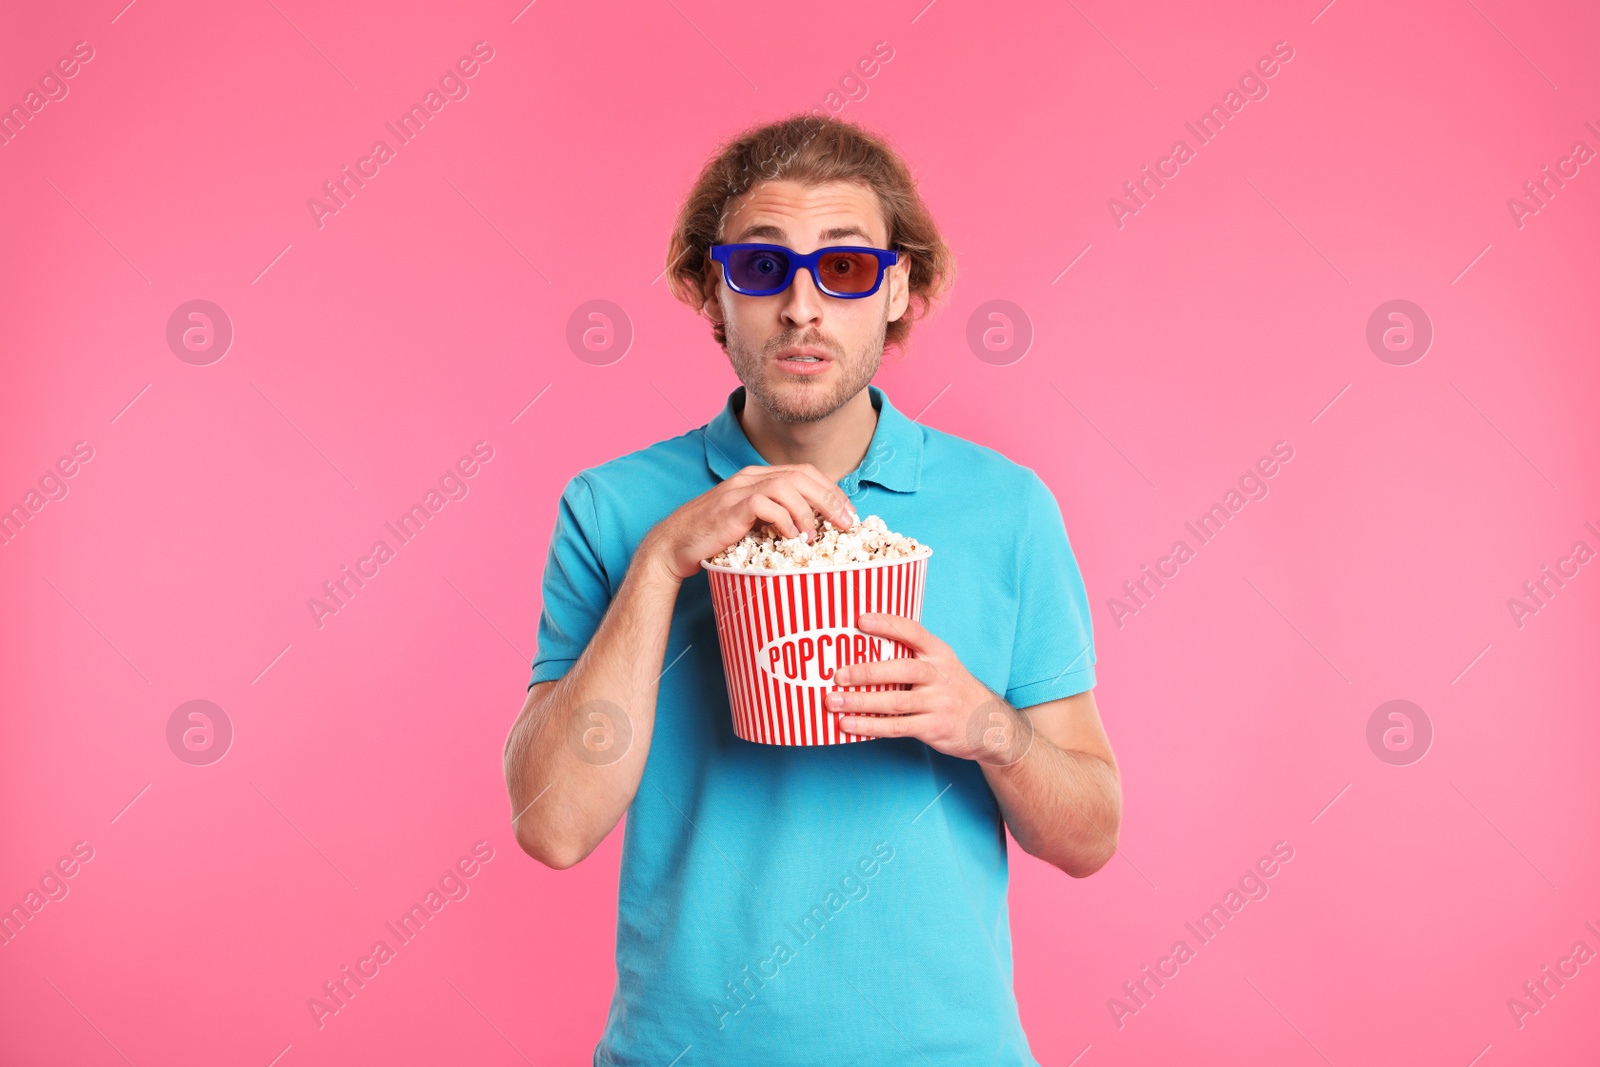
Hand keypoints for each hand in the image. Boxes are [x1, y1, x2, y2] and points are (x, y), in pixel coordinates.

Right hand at [642, 463, 857, 582]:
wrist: (674, 545)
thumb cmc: (714, 539)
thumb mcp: (751, 524)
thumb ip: (776, 518)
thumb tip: (812, 530)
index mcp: (758, 477)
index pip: (805, 473)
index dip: (831, 491)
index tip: (848, 514)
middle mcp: (751, 477)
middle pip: (802, 476)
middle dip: (830, 499)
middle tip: (846, 523)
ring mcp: (739, 489)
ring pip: (788, 486)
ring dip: (809, 512)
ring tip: (815, 536)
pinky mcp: (731, 507)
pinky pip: (767, 504)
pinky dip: (785, 521)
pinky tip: (792, 539)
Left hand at [825, 613, 1034, 765]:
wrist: (990, 725)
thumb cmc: (954, 690)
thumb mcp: (943, 666)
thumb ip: (912, 657)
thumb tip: (862, 651)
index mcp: (939, 653)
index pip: (912, 632)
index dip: (887, 625)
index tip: (860, 620)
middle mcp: (940, 676)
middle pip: (901, 670)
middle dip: (867, 671)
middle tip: (838, 675)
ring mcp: (938, 703)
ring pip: (895, 702)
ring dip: (861, 702)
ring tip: (834, 702)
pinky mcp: (934, 727)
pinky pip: (897, 727)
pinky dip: (870, 726)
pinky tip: (848, 726)